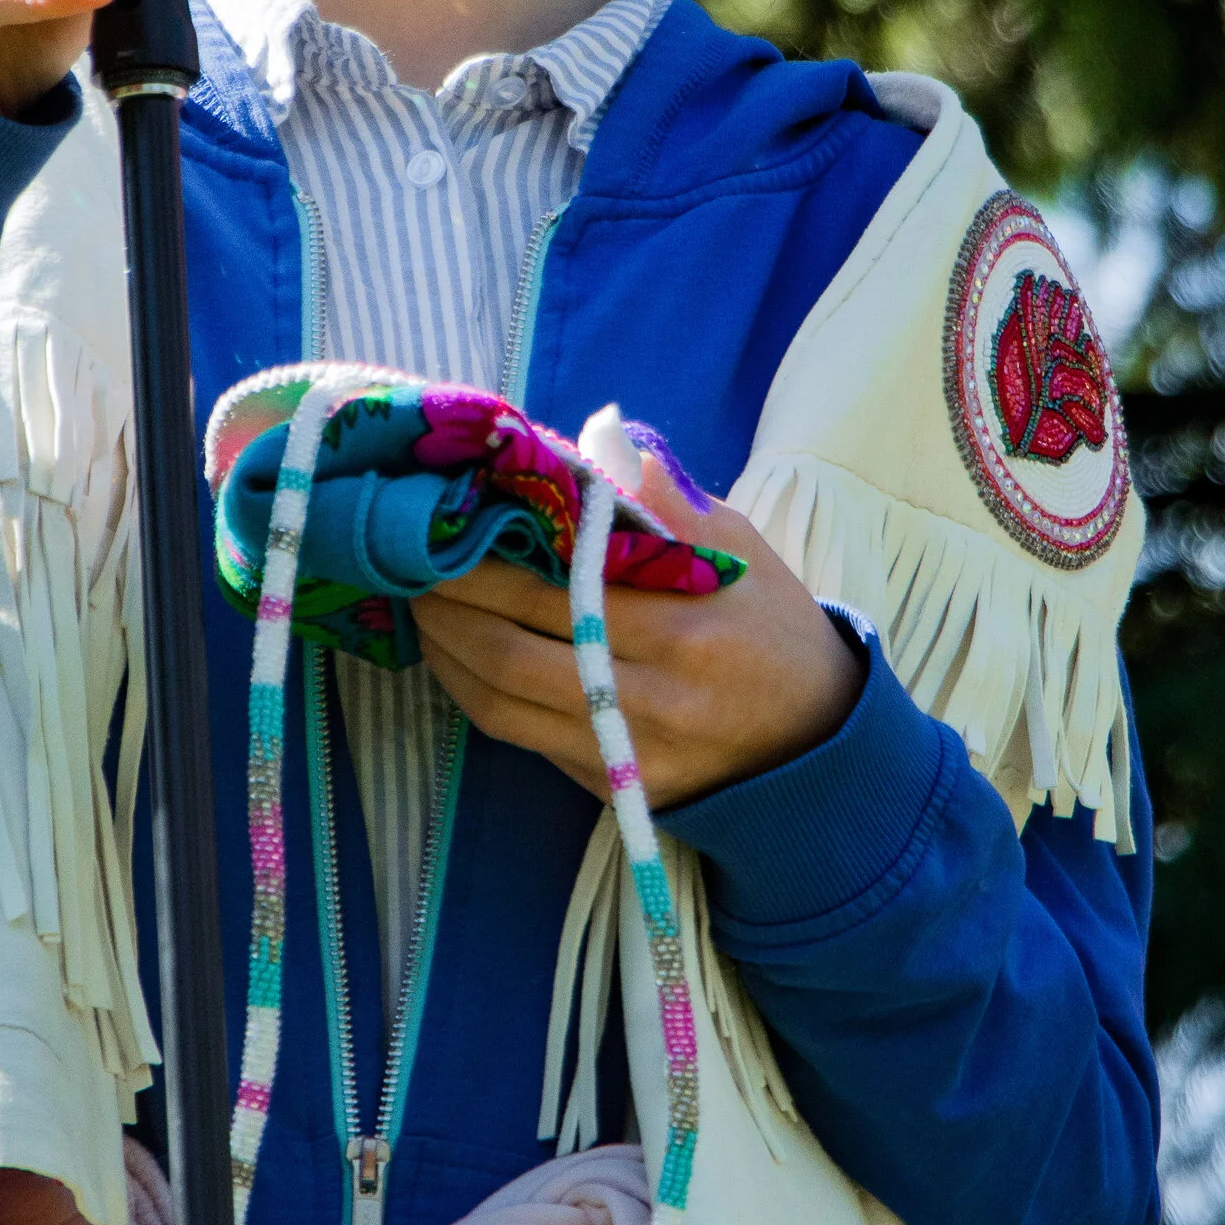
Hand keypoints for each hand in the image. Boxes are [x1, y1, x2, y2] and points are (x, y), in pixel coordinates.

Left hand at [413, 449, 861, 811]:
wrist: (817, 742)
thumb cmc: (772, 629)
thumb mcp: (741, 550)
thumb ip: (667, 501)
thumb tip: (598, 439)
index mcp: (685, 629)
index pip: (560, 590)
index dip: (489, 561)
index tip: (450, 519)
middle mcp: (650, 698)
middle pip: (512, 653)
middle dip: (448, 605)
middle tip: (408, 560)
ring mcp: (626, 752)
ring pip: (502, 705)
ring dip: (445, 653)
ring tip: (419, 605)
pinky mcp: (611, 786)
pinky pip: (520, 738)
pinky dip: (474, 693)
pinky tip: (454, 654)